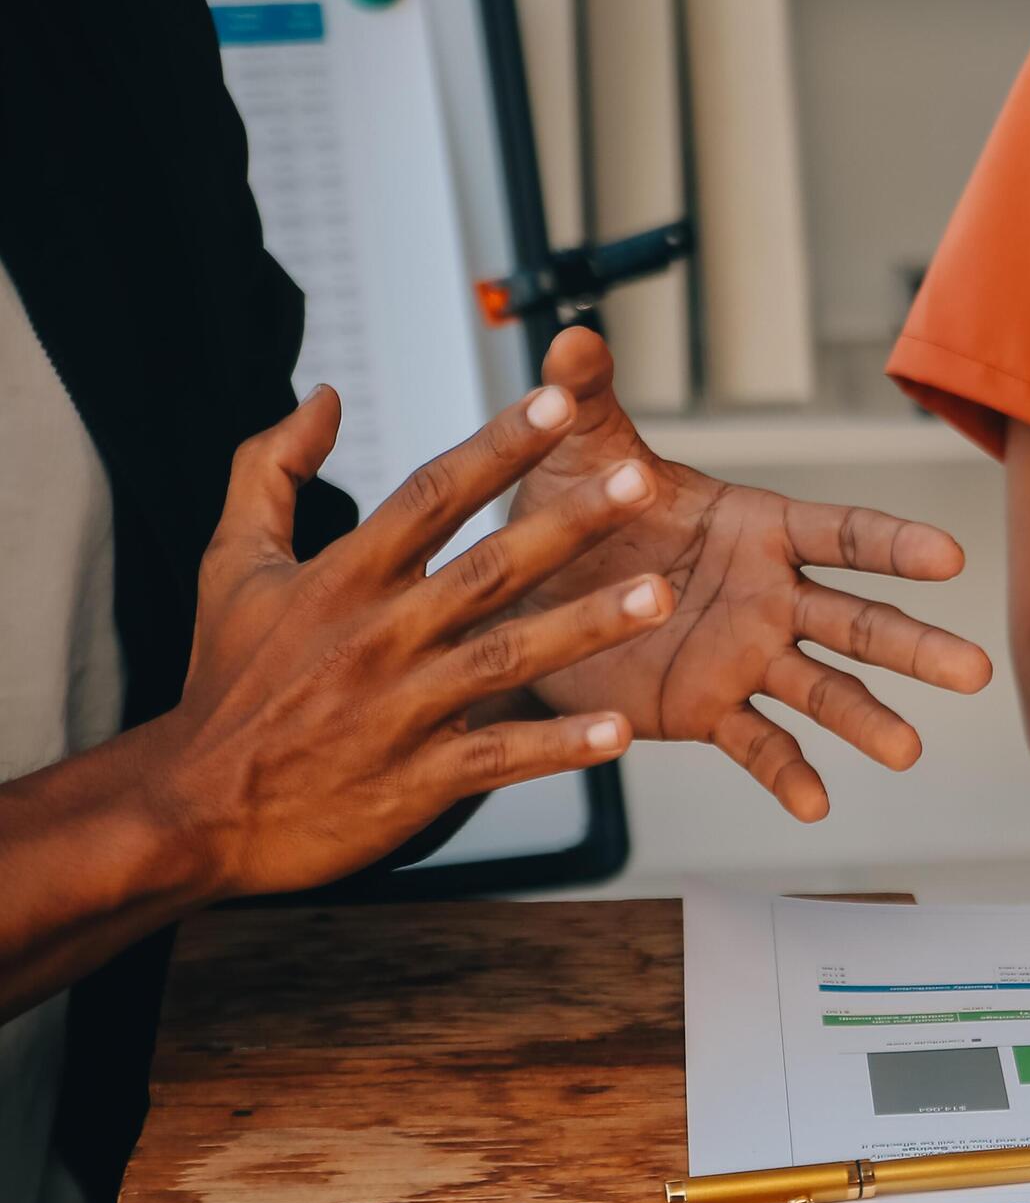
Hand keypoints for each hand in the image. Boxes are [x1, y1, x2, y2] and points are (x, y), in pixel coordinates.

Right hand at [157, 382, 671, 898]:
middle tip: (637, 483)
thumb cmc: (226, 678)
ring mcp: (404, 706)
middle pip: (490, 567)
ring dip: (588, 626)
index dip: (497, 446)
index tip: (555, 402)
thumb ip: (270, 470)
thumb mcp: (230, 562)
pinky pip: (502, 754)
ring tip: (660, 597)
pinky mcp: (419, 777)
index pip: (432, 494)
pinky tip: (617, 731)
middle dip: (569, 524)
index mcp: (345, 576)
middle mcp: (381, 634)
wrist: (196, 804)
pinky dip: (559, 745)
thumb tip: (320, 397)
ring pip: (510, 655)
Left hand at [500, 329, 993, 821]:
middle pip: (859, 621)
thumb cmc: (565, 514)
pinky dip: (787, 774)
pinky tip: (816, 804)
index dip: (894, 545)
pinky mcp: (708, 710)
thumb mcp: (574, 452)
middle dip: (916, 646)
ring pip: (825, 690)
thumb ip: (584, 399)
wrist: (520, 601)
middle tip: (975, 673)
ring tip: (908, 750)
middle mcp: (769, 597)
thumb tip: (571, 338)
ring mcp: (745, 658)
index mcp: (756, 530)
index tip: (950, 558)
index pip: (841, 534)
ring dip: (868, 719)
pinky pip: (758, 744)